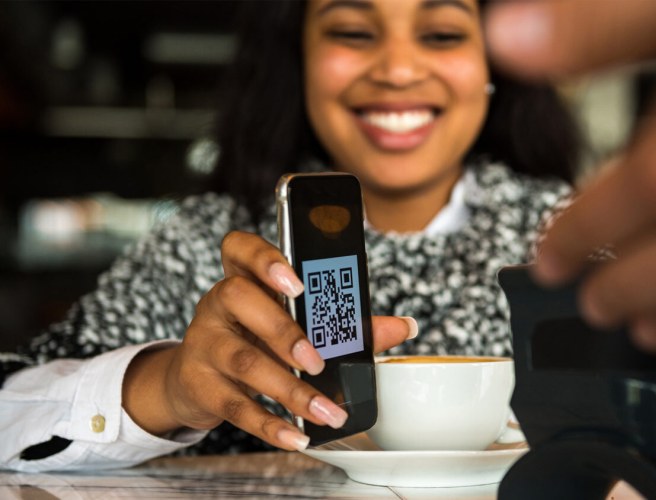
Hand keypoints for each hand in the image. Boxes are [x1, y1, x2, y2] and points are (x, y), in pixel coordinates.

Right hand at [123, 231, 415, 449]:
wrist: (196, 379)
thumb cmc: (255, 341)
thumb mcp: (293, 324)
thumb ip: (347, 322)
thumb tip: (402, 327)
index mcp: (244, 278)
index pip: (241, 249)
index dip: (265, 259)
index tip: (296, 280)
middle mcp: (217, 304)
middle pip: (240, 299)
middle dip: (284, 331)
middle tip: (318, 362)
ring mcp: (203, 343)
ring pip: (243, 360)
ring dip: (289, 390)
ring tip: (325, 411)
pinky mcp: (198, 384)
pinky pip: (235, 406)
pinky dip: (270, 425)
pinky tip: (297, 436)